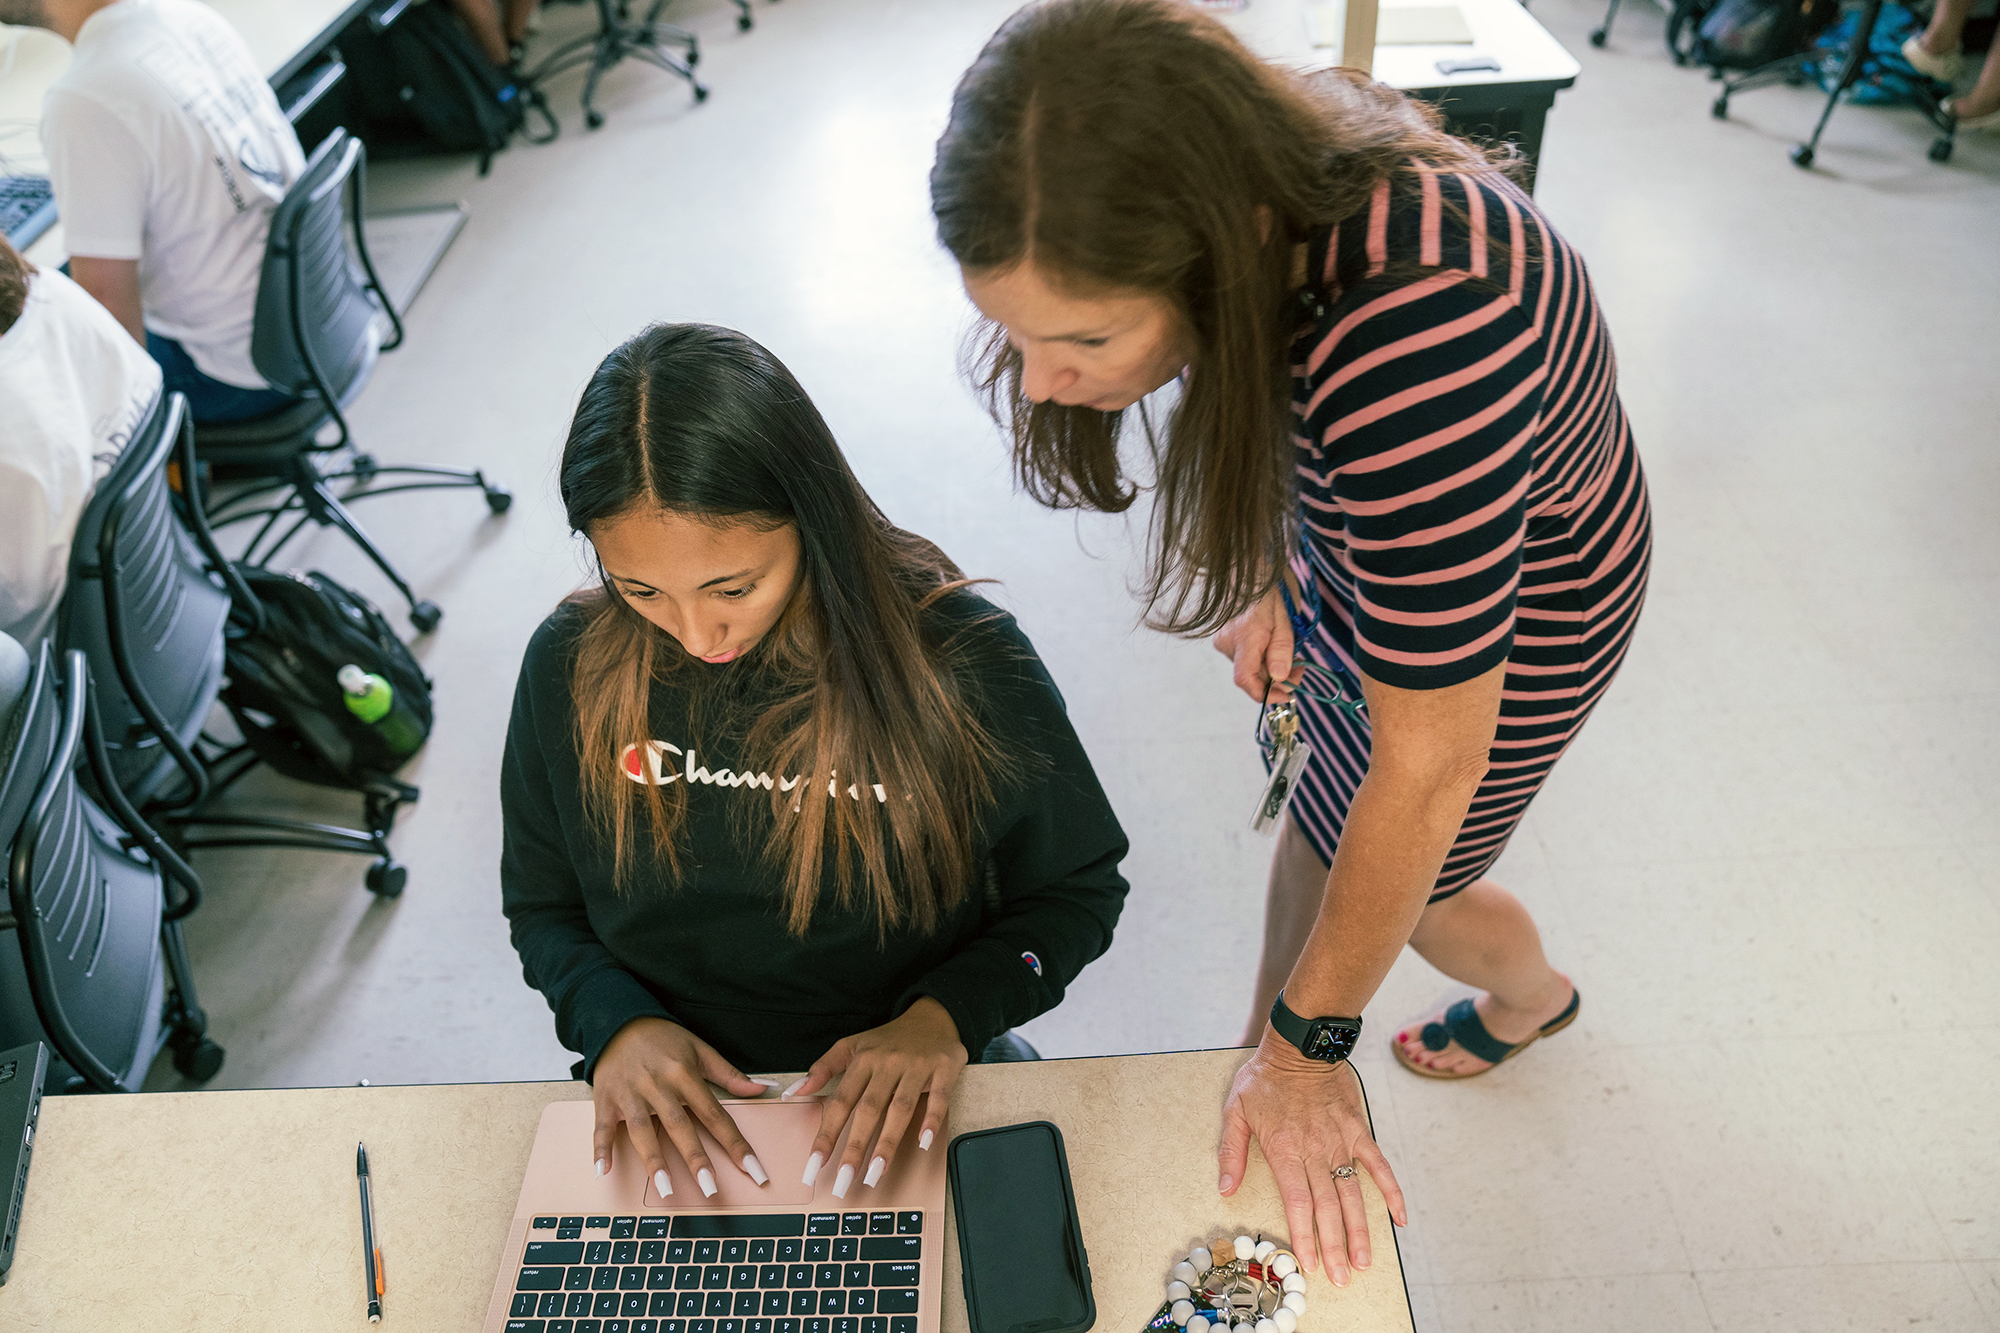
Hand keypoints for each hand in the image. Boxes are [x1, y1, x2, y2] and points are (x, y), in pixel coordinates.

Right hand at [592, 1016, 775, 1197]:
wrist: (617, 1021)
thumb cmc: (662, 1038)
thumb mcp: (699, 1049)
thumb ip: (729, 1074)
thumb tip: (761, 1089)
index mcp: (684, 1074)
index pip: (715, 1114)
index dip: (735, 1143)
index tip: (752, 1170)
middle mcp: (658, 1086)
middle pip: (680, 1126)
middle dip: (696, 1158)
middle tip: (711, 1188)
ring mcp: (630, 1095)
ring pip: (643, 1130)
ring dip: (653, 1160)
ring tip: (666, 1188)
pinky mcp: (606, 1101)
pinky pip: (602, 1128)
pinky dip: (600, 1149)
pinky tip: (603, 1171)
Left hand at [785, 997, 966, 1197]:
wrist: (933, 1016)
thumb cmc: (889, 1039)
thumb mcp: (852, 1045)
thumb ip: (823, 1068)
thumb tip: (794, 1092)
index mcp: (863, 1061)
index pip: (840, 1102)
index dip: (826, 1134)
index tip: (814, 1164)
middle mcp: (888, 1064)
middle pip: (868, 1110)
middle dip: (855, 1148)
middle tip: (843, 1180)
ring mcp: (916, 1067)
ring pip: (900, 1108)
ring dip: (888, 1142)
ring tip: (876, 1173)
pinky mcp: (943, 1069)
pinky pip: (938, 1097)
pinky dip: (931, 1119)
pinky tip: (923, 1142)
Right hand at [1214, 585, 1300, 703]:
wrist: (1245, 575)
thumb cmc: (1265, 593)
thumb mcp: (1282, 620)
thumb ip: (1281, 650)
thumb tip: (1280, 678)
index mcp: (1244, 639)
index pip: (1245, 679)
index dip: (1264, 695)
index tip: (1285, 697)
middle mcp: (1228, 645)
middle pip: (1252, 676)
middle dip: (1277, 681)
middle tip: (1300, 674)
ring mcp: (1224, 643)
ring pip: (1250, 668)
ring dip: (1272, 671)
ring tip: (1294, 662)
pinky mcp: (1225, 641)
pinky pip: (1246, 659)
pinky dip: (1263, 661)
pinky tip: (1276, 653)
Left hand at [1217, 1033, 1406, 1285]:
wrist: (1301, 1047)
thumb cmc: (1265, 1078)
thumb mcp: (1235, 1111)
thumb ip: (1231, 1153)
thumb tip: (1225, 1189)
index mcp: (1285, 1152)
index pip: (1298, 1204)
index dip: (1305, 1236)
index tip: (1311, 1263)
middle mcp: (1315, 1153)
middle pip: (1327, 1208)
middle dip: (1335, 1246)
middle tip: (1342, 1277)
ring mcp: (1340, 1144)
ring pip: (1353, 1195)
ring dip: (1360, 1230)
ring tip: (1365, 1261)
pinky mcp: (1357, 1132)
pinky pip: (1378, 1166)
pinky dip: (1391, 1191)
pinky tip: (1399, 1218)